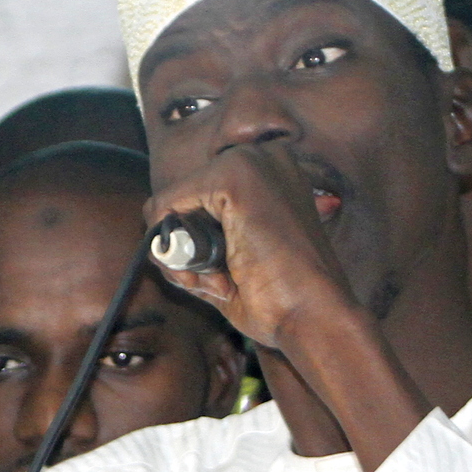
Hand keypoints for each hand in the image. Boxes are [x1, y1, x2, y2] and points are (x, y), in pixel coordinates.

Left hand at [144, 143, 363, 356]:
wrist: (314, 315)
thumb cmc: (279, 299)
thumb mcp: (231, 265)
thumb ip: (196, 248)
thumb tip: (157, 241)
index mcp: (269, 174)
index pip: (197, 199)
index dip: (194, 243)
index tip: (222, 276)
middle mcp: (263, 157)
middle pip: (180, 200)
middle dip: (184, 248)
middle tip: (220, 281)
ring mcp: (250, 161)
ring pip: (170, 204)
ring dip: (180, 253)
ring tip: (223, 279)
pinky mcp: (235, 176)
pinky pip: (164, 207)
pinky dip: (172, 249)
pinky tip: (213, 272)